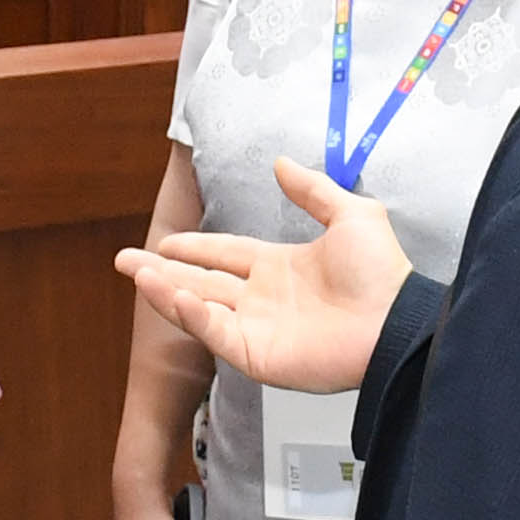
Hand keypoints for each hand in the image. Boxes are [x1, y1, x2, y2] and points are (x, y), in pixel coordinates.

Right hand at [116, 161, 413, 397]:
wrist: (397, 318)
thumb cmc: (383, 272)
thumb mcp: (350, 214)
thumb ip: (312, 190)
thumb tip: (281, 163)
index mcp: (280, 268)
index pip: (224, 255)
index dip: (194, 248)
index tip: (164, 241)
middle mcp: (263, 300)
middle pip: (200, 283)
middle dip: (161, 272)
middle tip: (122, 260)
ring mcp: (258, 330)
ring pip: (199, 309)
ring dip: (165, 292)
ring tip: (135, 274)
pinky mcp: (259, 356)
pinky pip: (217, 335)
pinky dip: (192, 316)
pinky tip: (173, 296)